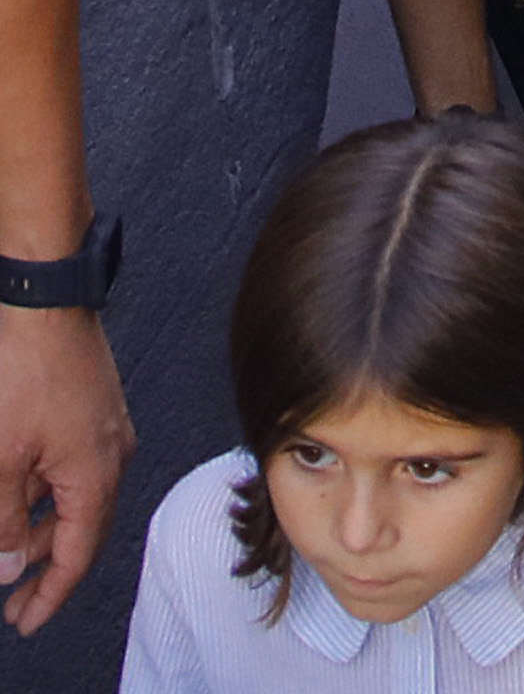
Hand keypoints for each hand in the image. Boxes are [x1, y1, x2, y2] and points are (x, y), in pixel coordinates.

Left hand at [0, 309, 133, 634]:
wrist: (45, 303)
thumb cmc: (26, 371)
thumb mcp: (1, 461)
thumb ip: (4, 521)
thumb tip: (9, 566)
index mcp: (97, 475)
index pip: (77, 555)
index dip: (49, 594)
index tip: (23, 620)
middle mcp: (112, 456)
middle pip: (82, 531)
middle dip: (45, 568)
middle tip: (12, 599)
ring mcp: (107, 430)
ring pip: (76, 500)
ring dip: (42, 530)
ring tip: (7, 548)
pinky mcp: (95, 411)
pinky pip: (75, 470)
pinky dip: (47, 494)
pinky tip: (19, 496)